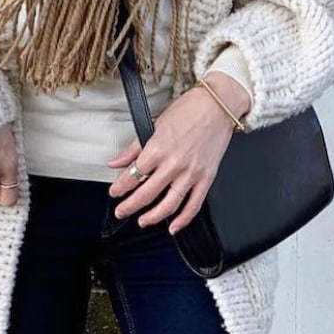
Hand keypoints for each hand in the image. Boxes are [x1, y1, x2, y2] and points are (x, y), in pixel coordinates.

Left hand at [107, 73, 250, 232]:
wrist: (218, 107)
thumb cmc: (189, 111)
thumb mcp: (155, 124)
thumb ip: (134, 148)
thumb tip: (115, 162)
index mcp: (158, 148)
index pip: (133, 175)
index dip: (120, 187)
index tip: (114, 193)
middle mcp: (174, 163)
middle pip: (147, 193)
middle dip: (130, 206)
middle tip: (122, 212)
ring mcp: (192, 173)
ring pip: (169, 204)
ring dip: (153, 217)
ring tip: (143, 221)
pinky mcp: (207, 178)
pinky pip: (194, 205)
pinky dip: (183, 219)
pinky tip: (173, 226)